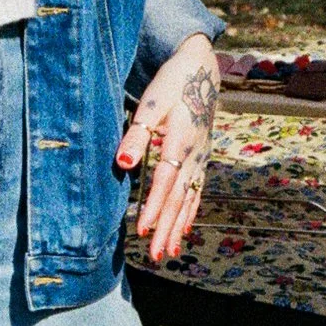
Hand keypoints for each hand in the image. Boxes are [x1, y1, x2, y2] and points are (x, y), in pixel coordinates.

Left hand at [117, 31, 217, 263]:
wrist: (202, 70)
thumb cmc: (171, 85)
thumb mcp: (152, 104)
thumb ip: (136, 135)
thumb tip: (123, 163)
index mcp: (180, 140)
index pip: (165, 180)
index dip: (153, 206)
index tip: (143, 229)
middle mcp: (194, 155)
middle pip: (178, 198)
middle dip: (166, 227)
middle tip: (155, 255)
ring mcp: (201, 159)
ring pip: (188, 199)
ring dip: (177, 227)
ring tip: (169, 252)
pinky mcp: (202, 159)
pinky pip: (197, 192)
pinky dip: (190, 212)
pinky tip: (184, 229)